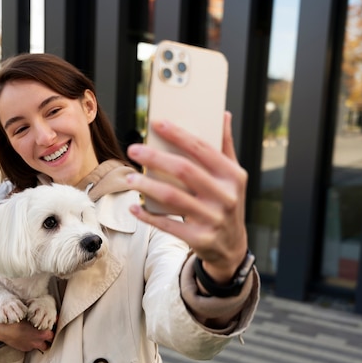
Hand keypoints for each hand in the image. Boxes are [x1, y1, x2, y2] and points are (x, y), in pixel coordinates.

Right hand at [0, 306, 54, 351]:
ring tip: (40, 336)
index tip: (53, 323)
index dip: (54, 326)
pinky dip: (32, 343)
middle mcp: (38, 340)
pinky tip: (29, 337)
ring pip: (43, 346)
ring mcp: (31, 345)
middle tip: (48, 331)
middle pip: (51, 341)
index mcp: (42, 331)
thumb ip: (40, 313)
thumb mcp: (29, 311)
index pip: (54, 331)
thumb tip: (47, 311)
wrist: (1, 328)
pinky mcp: (24, 348)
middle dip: (50, 336)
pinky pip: (32, 347)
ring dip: (42, 342)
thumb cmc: (15, 317)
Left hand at [126, 112, 247, 283]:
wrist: (232, 247)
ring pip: (172, 197)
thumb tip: (222, 115)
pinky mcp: (200, 239)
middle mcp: (226, 196)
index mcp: (233, 175)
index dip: (178, 134)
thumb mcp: (232, 177)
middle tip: (133, 149)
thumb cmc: (226, 202)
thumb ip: (225, 146)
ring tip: (128, 178)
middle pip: (184, 170)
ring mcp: (213, 219)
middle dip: (155, 158)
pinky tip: (133, 207)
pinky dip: (148, 216)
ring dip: (147, 186)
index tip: (156, 123)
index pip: (203, 149)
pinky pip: (168, 224)